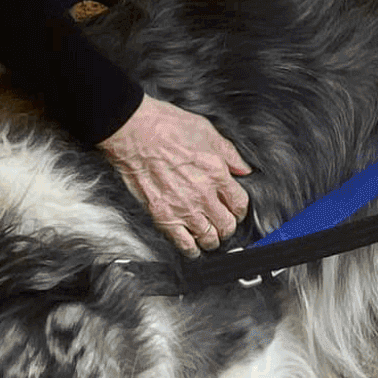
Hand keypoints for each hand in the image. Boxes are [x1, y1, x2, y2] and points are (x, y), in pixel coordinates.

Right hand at [98, 94, 251, 255]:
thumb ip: (229, 154)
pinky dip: (192, 250)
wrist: (134, 133)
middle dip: (228, 227)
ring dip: (212, 240)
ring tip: (210, 236)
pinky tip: (193, 247)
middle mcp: (203, 195)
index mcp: (217, 173)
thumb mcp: (207, 131)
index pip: (240, 204)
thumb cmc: (166, 127)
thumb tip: (243, 169)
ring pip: (209, 239)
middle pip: (227, 225)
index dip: (239, 210)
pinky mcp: (163, 217)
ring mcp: (183, 209)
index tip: (235, 210)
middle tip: (223, 224)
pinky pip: (183, 244)